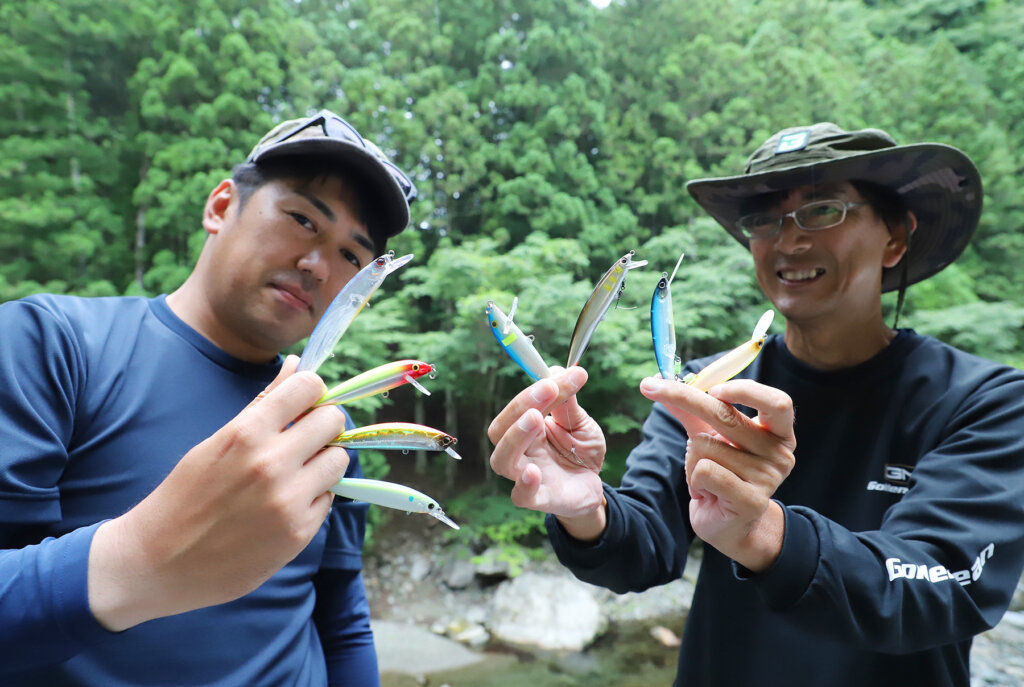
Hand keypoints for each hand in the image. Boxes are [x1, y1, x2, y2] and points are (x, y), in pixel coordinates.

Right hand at [88, 355, 349, 630]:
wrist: (158, 563)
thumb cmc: (184, 495)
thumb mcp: (216, 442)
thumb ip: (262, 404)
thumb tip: (297, 365)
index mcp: (247, 433)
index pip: (308, 387)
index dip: (310, 391)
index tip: (302, 403)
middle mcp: (272, 464)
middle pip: (333, 420)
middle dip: (321, 424)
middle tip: (304, 437)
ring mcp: (289, 500)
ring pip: (339, 459)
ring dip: (323, 461)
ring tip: (297, 471)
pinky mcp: (299, 533)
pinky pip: (329, 498)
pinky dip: (314, 496)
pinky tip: (286, 503)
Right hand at [488, 366, 606, 533]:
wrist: (593, 486)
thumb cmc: (579, 452)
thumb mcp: (580, 423)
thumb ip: (569, 403)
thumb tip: (560, 369)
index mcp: (526, 428)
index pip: (520, 406)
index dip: (535, 389)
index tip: (559, 376)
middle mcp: (520, 450)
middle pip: (500, 430)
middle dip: (519, 406)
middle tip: (547, 389)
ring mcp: (526, 475)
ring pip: (502, 460)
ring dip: (516, 436)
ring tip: (535, 418)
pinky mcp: (539, 499)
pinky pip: (521, 496)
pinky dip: (524, 484)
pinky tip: (533, 471)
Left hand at [639, 377, 795, 571]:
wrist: (728, 525)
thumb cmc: (721, 476)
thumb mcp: (708, 436)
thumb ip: (691, 410)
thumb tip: (660, 380)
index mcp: (778, 432)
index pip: (775, 402)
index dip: (745, 390)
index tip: (711, 387)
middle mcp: (779, 453)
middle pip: (727, 415)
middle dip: (683, 398)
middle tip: (648, 387)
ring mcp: (768, 478)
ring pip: (705, 445)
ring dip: (692, 459)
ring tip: (706, 478)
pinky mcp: (751, 501)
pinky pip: (704, 470)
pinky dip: (694, 478)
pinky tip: (706, 492)